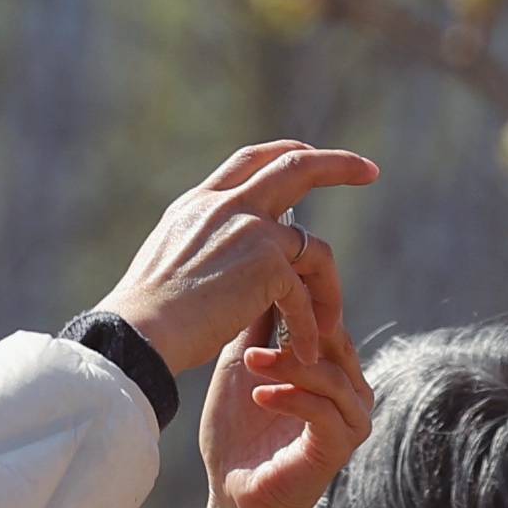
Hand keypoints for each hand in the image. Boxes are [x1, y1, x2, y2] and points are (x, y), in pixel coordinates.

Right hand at [99, 140, 383, 369]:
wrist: (137, 335)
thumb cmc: (147, 317)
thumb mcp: (174, 262)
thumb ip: (208, 246)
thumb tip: (241, 261)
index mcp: (198, 203)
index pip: (251, 160)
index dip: (285, 153)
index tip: (310, 153)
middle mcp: (226, 206)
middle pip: (295, 167)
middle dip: (338, 165)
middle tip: (369, 171)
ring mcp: (249, 230)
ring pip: (315, 247)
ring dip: (328, 288)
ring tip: (330, 326)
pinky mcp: (267, 264)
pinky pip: (305, 296)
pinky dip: (310, 327)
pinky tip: (308, 353)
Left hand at [197, 240, 367, 507]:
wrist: (233, 491)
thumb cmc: (237, 430)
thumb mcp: (243, 363)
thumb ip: (258, 321)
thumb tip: (257, 262)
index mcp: (333, 365)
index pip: (327, 317)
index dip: (298, 299)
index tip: (262, 283)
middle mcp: (352, 388)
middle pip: (335, 339)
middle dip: (296, 325)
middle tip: (257, 315)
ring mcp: (352, 417)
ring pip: (332, 373)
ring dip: (289, 364)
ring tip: (250, 361)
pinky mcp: (342, 445)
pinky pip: (325, 411)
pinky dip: (291, 399)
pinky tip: (261, 395)